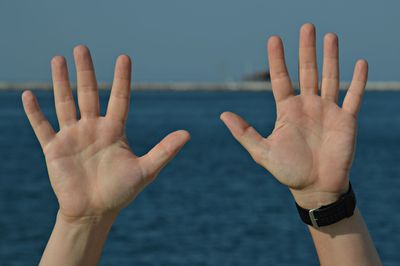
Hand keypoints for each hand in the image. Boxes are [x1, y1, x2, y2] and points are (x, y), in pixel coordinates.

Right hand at [22, 45, 189, 221]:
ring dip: (60, 82)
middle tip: (81, 48)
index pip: (119, 98)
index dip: (122, 79)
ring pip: (65, 103)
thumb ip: (164, 151)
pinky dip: (35, 112)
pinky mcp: (54, 149)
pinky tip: (29, 95)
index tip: (124, 57)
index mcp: (115, 130)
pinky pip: (42, 127)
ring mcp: (73, 136)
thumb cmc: (121, 192)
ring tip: (58, 59)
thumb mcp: (146, 170)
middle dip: (85, 71)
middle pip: (88, 93)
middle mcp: (93, 128)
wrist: (95, 211)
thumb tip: (188, 133)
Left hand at [221, 24, 367, 208]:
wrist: (315, 188)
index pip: (281, 78)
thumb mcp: (262, 152)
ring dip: (331, 57)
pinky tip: (360, 63)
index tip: (274, 39)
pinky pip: (354, 96)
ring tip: (330, 36)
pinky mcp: (346, 120)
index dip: (277, 59)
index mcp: (287, 110)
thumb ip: (244, 133)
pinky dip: (358, 81)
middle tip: (306, 26)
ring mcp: (327, 111)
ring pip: (330, 77)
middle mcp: (307, 106)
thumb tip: (223, 114)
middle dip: (306, 49)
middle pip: (307, 71)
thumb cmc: (288, 171)